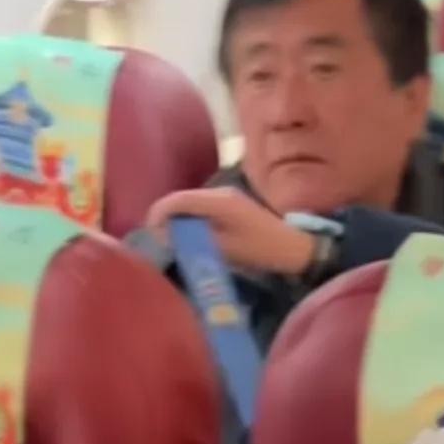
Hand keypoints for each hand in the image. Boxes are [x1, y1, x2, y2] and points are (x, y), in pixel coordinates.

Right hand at [145, 188, 314, 275]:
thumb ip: (192, 240)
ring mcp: (227, 196)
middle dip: (165, 217)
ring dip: (178, 218)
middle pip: (182, 199)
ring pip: (191, 202)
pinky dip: (191, 219)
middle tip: (157, 241)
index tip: (149, 233)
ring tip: (170, 240)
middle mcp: (221, 192)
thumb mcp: (224, 250)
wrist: (294, 248)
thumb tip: (165, 238)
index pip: (178, 200)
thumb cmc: (261, 250)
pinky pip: (202, 207)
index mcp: (219, 201)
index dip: (158, 214)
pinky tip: (189, 236)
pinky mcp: (231, 204)